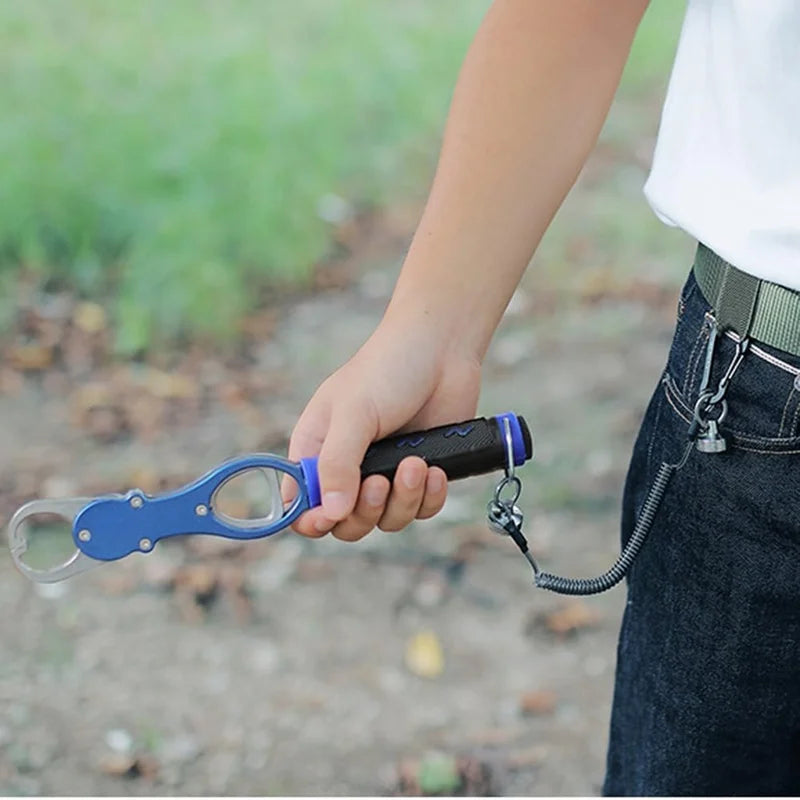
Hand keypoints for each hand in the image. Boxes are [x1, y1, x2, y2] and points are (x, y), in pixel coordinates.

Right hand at [284, 314, 481, 540]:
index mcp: (317, 450)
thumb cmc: (387, 368)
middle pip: (346, 523)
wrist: (442, 348)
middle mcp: (348, 468)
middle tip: (380, 482)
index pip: (301, 506)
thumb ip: (339, 463)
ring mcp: (386, 472)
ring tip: (416, 463)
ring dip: (403, 500)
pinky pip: (421, 510)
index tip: (330, 515)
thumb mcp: (354, 412)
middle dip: (365, 511)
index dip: (312, 520)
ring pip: (386, 520)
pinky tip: (435, 470)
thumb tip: (331, 513)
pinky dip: (429, 497)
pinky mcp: (420, 475)